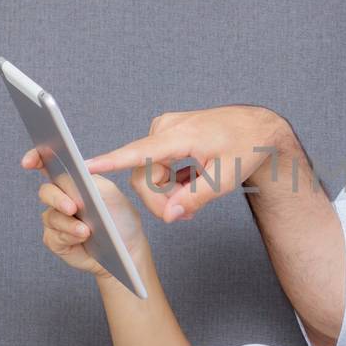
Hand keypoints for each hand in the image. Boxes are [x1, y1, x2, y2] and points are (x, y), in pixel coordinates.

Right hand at [21, 105, 286, 223]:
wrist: (260, 129)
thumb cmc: (246, 148)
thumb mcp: (226, 179)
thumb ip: (195, 199)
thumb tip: (170, 216)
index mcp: (178, 136)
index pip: (137, 153)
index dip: (110, 163)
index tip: (84, 167)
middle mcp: (164, 130)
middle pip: (143, 176)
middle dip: (161, 200)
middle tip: (186, 214)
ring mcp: (165, 133)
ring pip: (150, 175)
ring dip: (168, 193)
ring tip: (195, 202)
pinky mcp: (168, 138)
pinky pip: (158, 168)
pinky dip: (172, 183)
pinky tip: (192, 185)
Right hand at [36, 172, 147, 280]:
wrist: (127, 246)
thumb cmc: (118, 216)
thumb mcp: (108, 192)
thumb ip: (89, 180)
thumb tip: (72, 173)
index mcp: (72, 181)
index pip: (47, 165)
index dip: (35, 159)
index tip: (28, 163)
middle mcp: (60, 198)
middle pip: (46, 192)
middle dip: (57, 199)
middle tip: (72, 207)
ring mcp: (56, 220)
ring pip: (51, 217)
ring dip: (69, 224)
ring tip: (86, 230)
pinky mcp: (56, 240)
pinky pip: (54, 236)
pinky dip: (69, 236)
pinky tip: (83, 238)